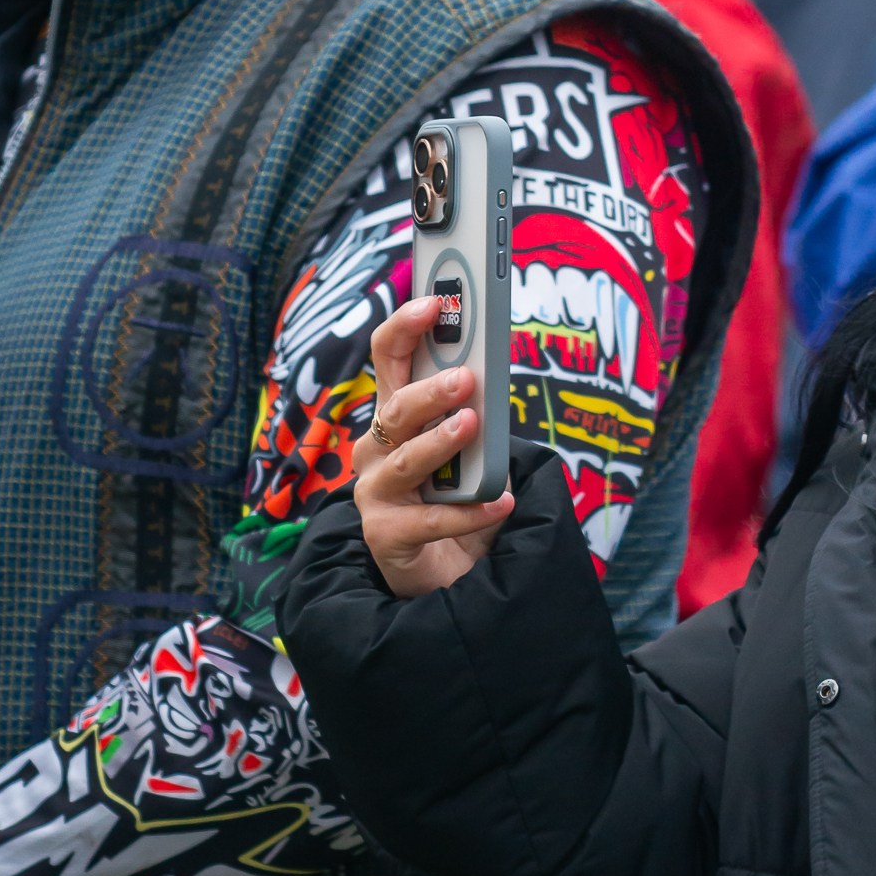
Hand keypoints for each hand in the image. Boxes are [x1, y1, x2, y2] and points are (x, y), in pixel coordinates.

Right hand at [353, 300, 513, 597]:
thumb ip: (474, 416)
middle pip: (395, 409)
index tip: (430, 303)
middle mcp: (375, 450)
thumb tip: (493, 379)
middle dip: (429, 392)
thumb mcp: (469, 452)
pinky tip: (500, 502)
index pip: (388, 359)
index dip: (404, 327)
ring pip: (406, 460)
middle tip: (465, 379)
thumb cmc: (456, 499)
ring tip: (471, 426)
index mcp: (394, 417)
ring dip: (441, 441)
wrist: (447, 572)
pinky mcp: (385, 534)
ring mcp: (375, 492)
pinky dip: (468, 511)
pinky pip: (429, 519)